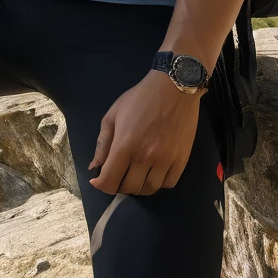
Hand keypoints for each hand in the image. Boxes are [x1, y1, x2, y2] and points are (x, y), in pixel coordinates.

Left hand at [87, 69, 202, 195]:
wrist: (173, 88)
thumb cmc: (139, 99)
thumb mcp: (113, 115)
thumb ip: (103, 143)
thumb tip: (95, 167)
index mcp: (125, 144)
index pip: (110, 180)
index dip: (101, 185)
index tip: (100, 180)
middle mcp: (145, 157)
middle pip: (129, 188)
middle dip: (119, 185)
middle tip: (119, 174)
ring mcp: (165, 160)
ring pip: (149, 189)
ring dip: (139, 186)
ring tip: (136, 174)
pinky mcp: (182, 160)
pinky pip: (168, 184)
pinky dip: (158, 183)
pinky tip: (153, 172)